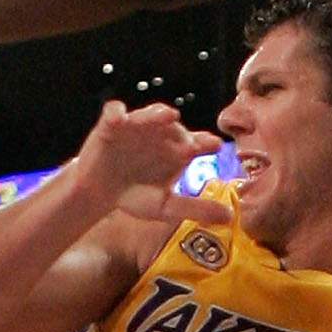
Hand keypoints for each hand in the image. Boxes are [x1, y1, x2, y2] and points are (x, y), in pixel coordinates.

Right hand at [73, 100, 220, 219]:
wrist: (101, 193)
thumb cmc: (135, 195)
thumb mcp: (167, 206)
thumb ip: (197, 209)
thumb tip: (230, 217)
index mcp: (178, 150)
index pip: (198, 143)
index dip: (206, 143)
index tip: (215, 146)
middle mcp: (161, 135)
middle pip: (175, 129)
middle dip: (181, 133)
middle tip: (188, 144)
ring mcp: (137, 127)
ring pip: (149, 116)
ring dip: (157, 114)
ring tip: (167, 115)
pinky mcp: (112, 125)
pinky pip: (114, 114)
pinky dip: (116, 114)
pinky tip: (118, 118)